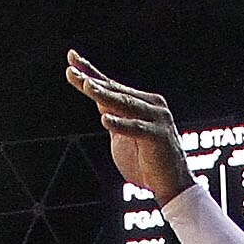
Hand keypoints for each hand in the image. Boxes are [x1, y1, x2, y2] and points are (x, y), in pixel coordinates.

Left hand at [65, 53, 192, 208]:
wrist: (171, 185)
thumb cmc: (146, 162)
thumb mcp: (122, 134)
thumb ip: (112, 115)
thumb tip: (95, 95)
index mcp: (142, 103)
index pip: (112, 85)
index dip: (91, 71)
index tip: (72, 58)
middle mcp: (151, 105)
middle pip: (116, 90)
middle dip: (92, 80)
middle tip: (72, 70)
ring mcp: (157, 119)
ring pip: (125, 104)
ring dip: (104, 94)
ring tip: (86, 86)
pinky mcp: (159, 136)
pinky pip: (136, 128)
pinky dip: (121, 124)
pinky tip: (105, 119)